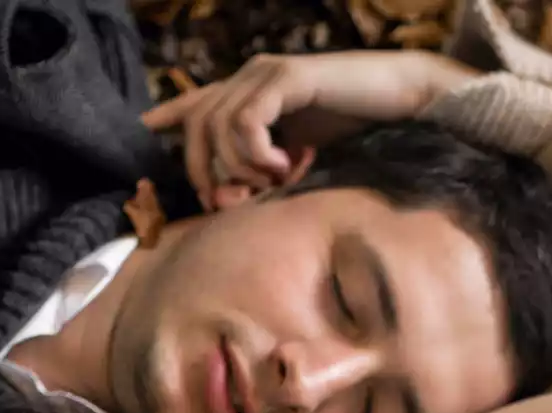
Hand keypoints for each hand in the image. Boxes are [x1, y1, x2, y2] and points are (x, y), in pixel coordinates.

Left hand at [141, 51, 477, 209]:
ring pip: (218, 127)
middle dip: (205, 171)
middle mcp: (251, 75)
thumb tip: (225, 200)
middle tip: (234, 201)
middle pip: (197, 125)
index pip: (197, 101)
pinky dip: (258, 153)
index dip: (170, 114)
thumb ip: (263, 171)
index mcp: (251, 90)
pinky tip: (287, 165)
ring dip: (240, 167)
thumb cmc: (356, 127)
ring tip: (276, 180)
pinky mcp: (286, 78)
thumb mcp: (299, 154)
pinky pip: (246, 122)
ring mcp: (266, 73)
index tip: (148, 127)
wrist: (403, 100)